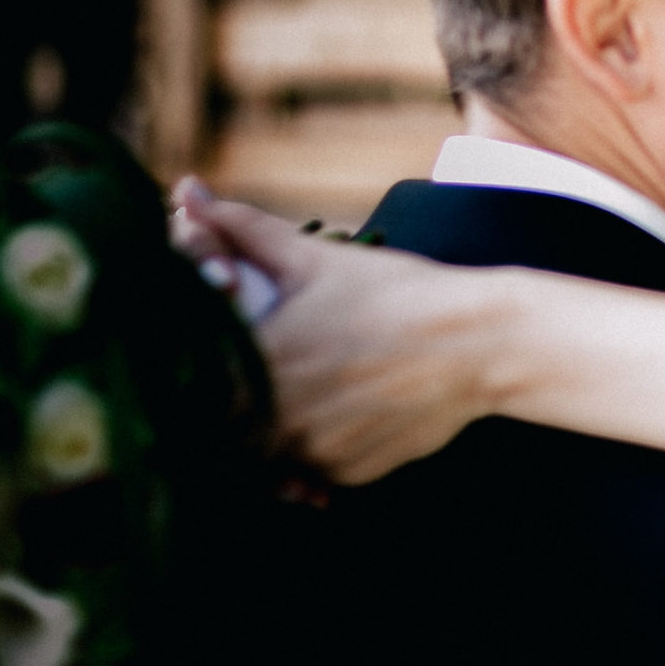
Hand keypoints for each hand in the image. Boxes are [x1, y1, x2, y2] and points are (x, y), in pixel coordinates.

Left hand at [174, 186, 495, 484]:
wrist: (479, 342)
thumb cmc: (396, 293)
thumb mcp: (317, 257)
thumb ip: (243, 229)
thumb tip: (186, 191)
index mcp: (255, 363)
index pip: (186, 389)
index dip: (188, 380)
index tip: (204, 366)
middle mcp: (274, 418)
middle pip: (220, 431)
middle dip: (231, 410)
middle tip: (262, 382)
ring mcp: (311, 452)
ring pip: (263, 459)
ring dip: (270, 435)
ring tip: (305, 398)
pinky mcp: (346, 474)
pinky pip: (310, 472)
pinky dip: (314, 452)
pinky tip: (342, 416)